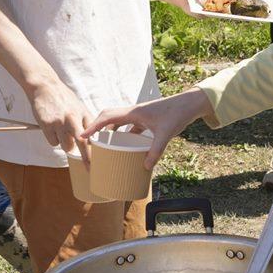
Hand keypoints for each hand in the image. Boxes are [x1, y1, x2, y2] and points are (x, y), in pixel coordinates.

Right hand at [27, 77, 93, 158]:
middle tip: (90, 169)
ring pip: (65, 146)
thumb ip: (87, 123)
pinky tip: (51, 128)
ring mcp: (59, 122)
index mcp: (83, 114)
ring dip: (65, 144)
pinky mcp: (47, 124)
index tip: (99, 163)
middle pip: (82, 143)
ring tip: (61, 131)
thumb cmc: (63, 99)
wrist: (45, 86)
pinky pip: (53, 142)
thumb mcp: (79, 108)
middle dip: (87, 158)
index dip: (96, 151)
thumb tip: (93, 141)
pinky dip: (53, 139)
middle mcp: (73, 118)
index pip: (93, 136)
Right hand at [87, 88, 209, 169]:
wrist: (189, 104)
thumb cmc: (177, 114)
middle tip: (87, 140)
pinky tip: (124, 145)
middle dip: (96, 127)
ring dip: (108, 130)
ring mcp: (139, 115)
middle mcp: (133, 112)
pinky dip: (123, 134)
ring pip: (118, 121)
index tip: (83, 136)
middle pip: (108, 117)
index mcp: (133, 112)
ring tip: (102, 143)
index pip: (107, 117)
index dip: (93, 126)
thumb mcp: (165, 134)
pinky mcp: (146, 120)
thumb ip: (156, 150)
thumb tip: (145, 167)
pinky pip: (129, 127)